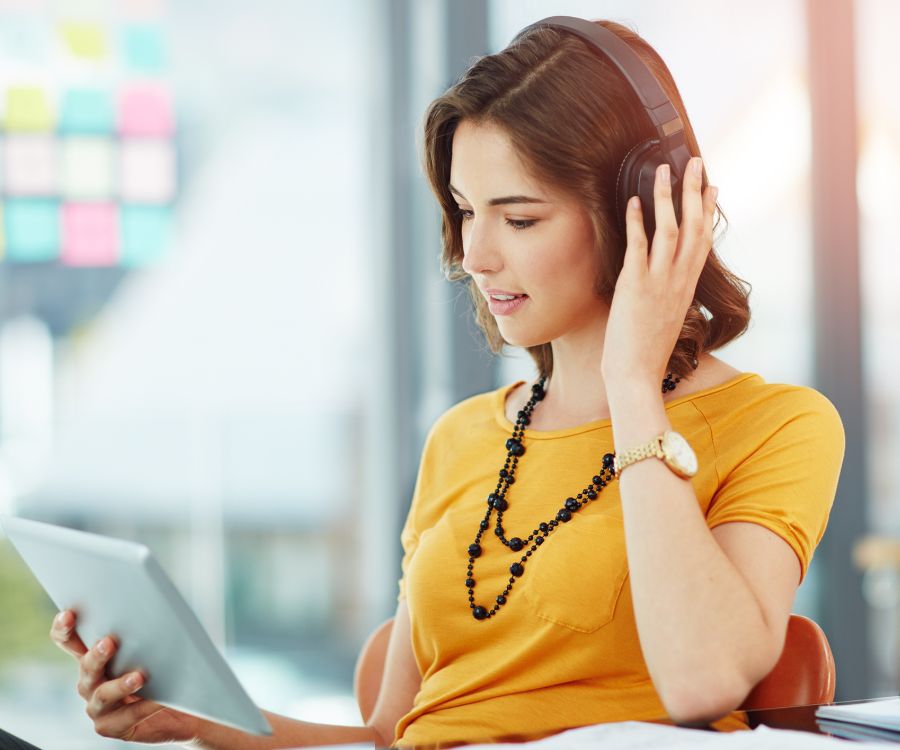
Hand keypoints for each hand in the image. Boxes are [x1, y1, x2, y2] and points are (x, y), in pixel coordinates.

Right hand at [50, 609, 204, 743]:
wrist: (179, 706)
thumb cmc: (163, 670)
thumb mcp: (152, 648)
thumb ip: (143, 633)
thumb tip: (155, 608)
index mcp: (94, 657)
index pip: (69, 641)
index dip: (64, 629)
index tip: (69, 615)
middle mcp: (91, 681)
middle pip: (86, 666)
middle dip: (96, 655)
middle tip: (109, 643)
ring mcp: (98, 706)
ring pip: (102, 695)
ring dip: (120, 685)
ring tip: (139, 677)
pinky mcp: (111, 726)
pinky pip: (124, 718)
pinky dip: (141, 707)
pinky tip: (157, 700)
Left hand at [600, 156, 717, 390]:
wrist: (636, 376)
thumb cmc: (646, 352)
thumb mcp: (666, 318)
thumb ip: (668, 295)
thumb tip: (666, 282)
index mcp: (687, 287)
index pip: (703, 240)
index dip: (708, 211)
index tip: (713, 186)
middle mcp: (678, 281)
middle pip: (694, 226)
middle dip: (695, 191)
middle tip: (696, 162)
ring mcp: (659, 282)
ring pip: (670, 230)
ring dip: (668, 197)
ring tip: (665, 169)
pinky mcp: (635, 286)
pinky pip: (639, 246)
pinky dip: (638, 221)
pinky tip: (635, 201)